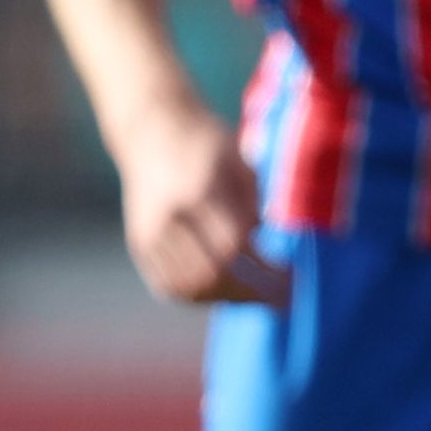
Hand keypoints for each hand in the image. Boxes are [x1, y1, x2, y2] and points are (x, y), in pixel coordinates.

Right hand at [113, 102, 286, 307]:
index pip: (235, 245)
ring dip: (227, 299)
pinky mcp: (139, 242)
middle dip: (251, 293)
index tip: (291, 275)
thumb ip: (252, 206)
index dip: (265, 268)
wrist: (151, 130)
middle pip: (211, 274)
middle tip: (280, 298)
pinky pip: (168, 285)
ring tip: (255, 297)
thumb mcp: (239, 164)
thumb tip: (265, 249)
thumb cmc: (206, 145)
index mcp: (198, 192)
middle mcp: (169, 217)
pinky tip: (225, 294)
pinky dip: (200, 297)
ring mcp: (149, 232)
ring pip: (188, 287)